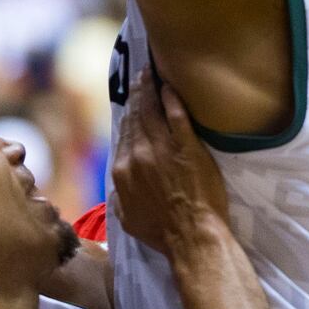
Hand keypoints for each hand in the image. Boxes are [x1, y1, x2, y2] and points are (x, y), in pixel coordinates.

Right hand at [112, 75, 233, 259]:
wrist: (190, 235)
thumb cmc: (161, 231)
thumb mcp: (127, 217)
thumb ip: (119, 196)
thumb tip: (118, 185)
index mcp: (122, 170)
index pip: (124, 133)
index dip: (127, 114)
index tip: (130, 101)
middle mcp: (138, 155)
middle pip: (136, 117)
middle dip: (137, 93)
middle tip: (140, 74)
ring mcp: (163, 149)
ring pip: (153, 111)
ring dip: (150, 89)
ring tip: (150, 73)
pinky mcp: (188, 146)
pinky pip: (178, 116)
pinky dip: (173, 100)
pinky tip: (170, 86)